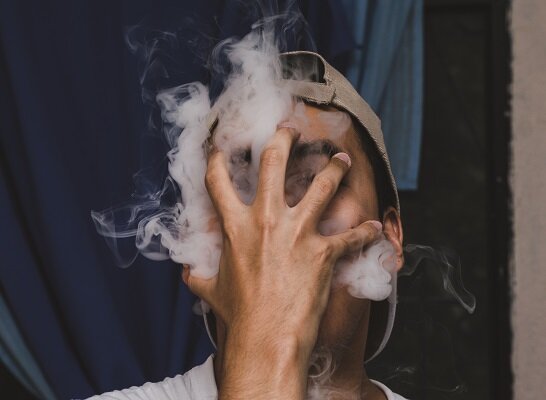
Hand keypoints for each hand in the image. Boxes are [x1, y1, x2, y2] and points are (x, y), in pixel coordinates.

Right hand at [182, 127, 380, 397]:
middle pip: (274, 163)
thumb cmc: (238, 315)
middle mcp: (266, 220)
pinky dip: (365, 232)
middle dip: (282, 139)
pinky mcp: (323, 253)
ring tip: (341, 159)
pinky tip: (374, 227)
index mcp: (235, 226)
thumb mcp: (211, 290)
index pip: (218, 181)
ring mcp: (297, 233)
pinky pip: (351, 237)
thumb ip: (198, 274)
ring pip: (321, 187)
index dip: (216, 159)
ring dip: (334, 169)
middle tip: (290, 130)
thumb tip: (188, 270)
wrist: (265, 338)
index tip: (219, 147)